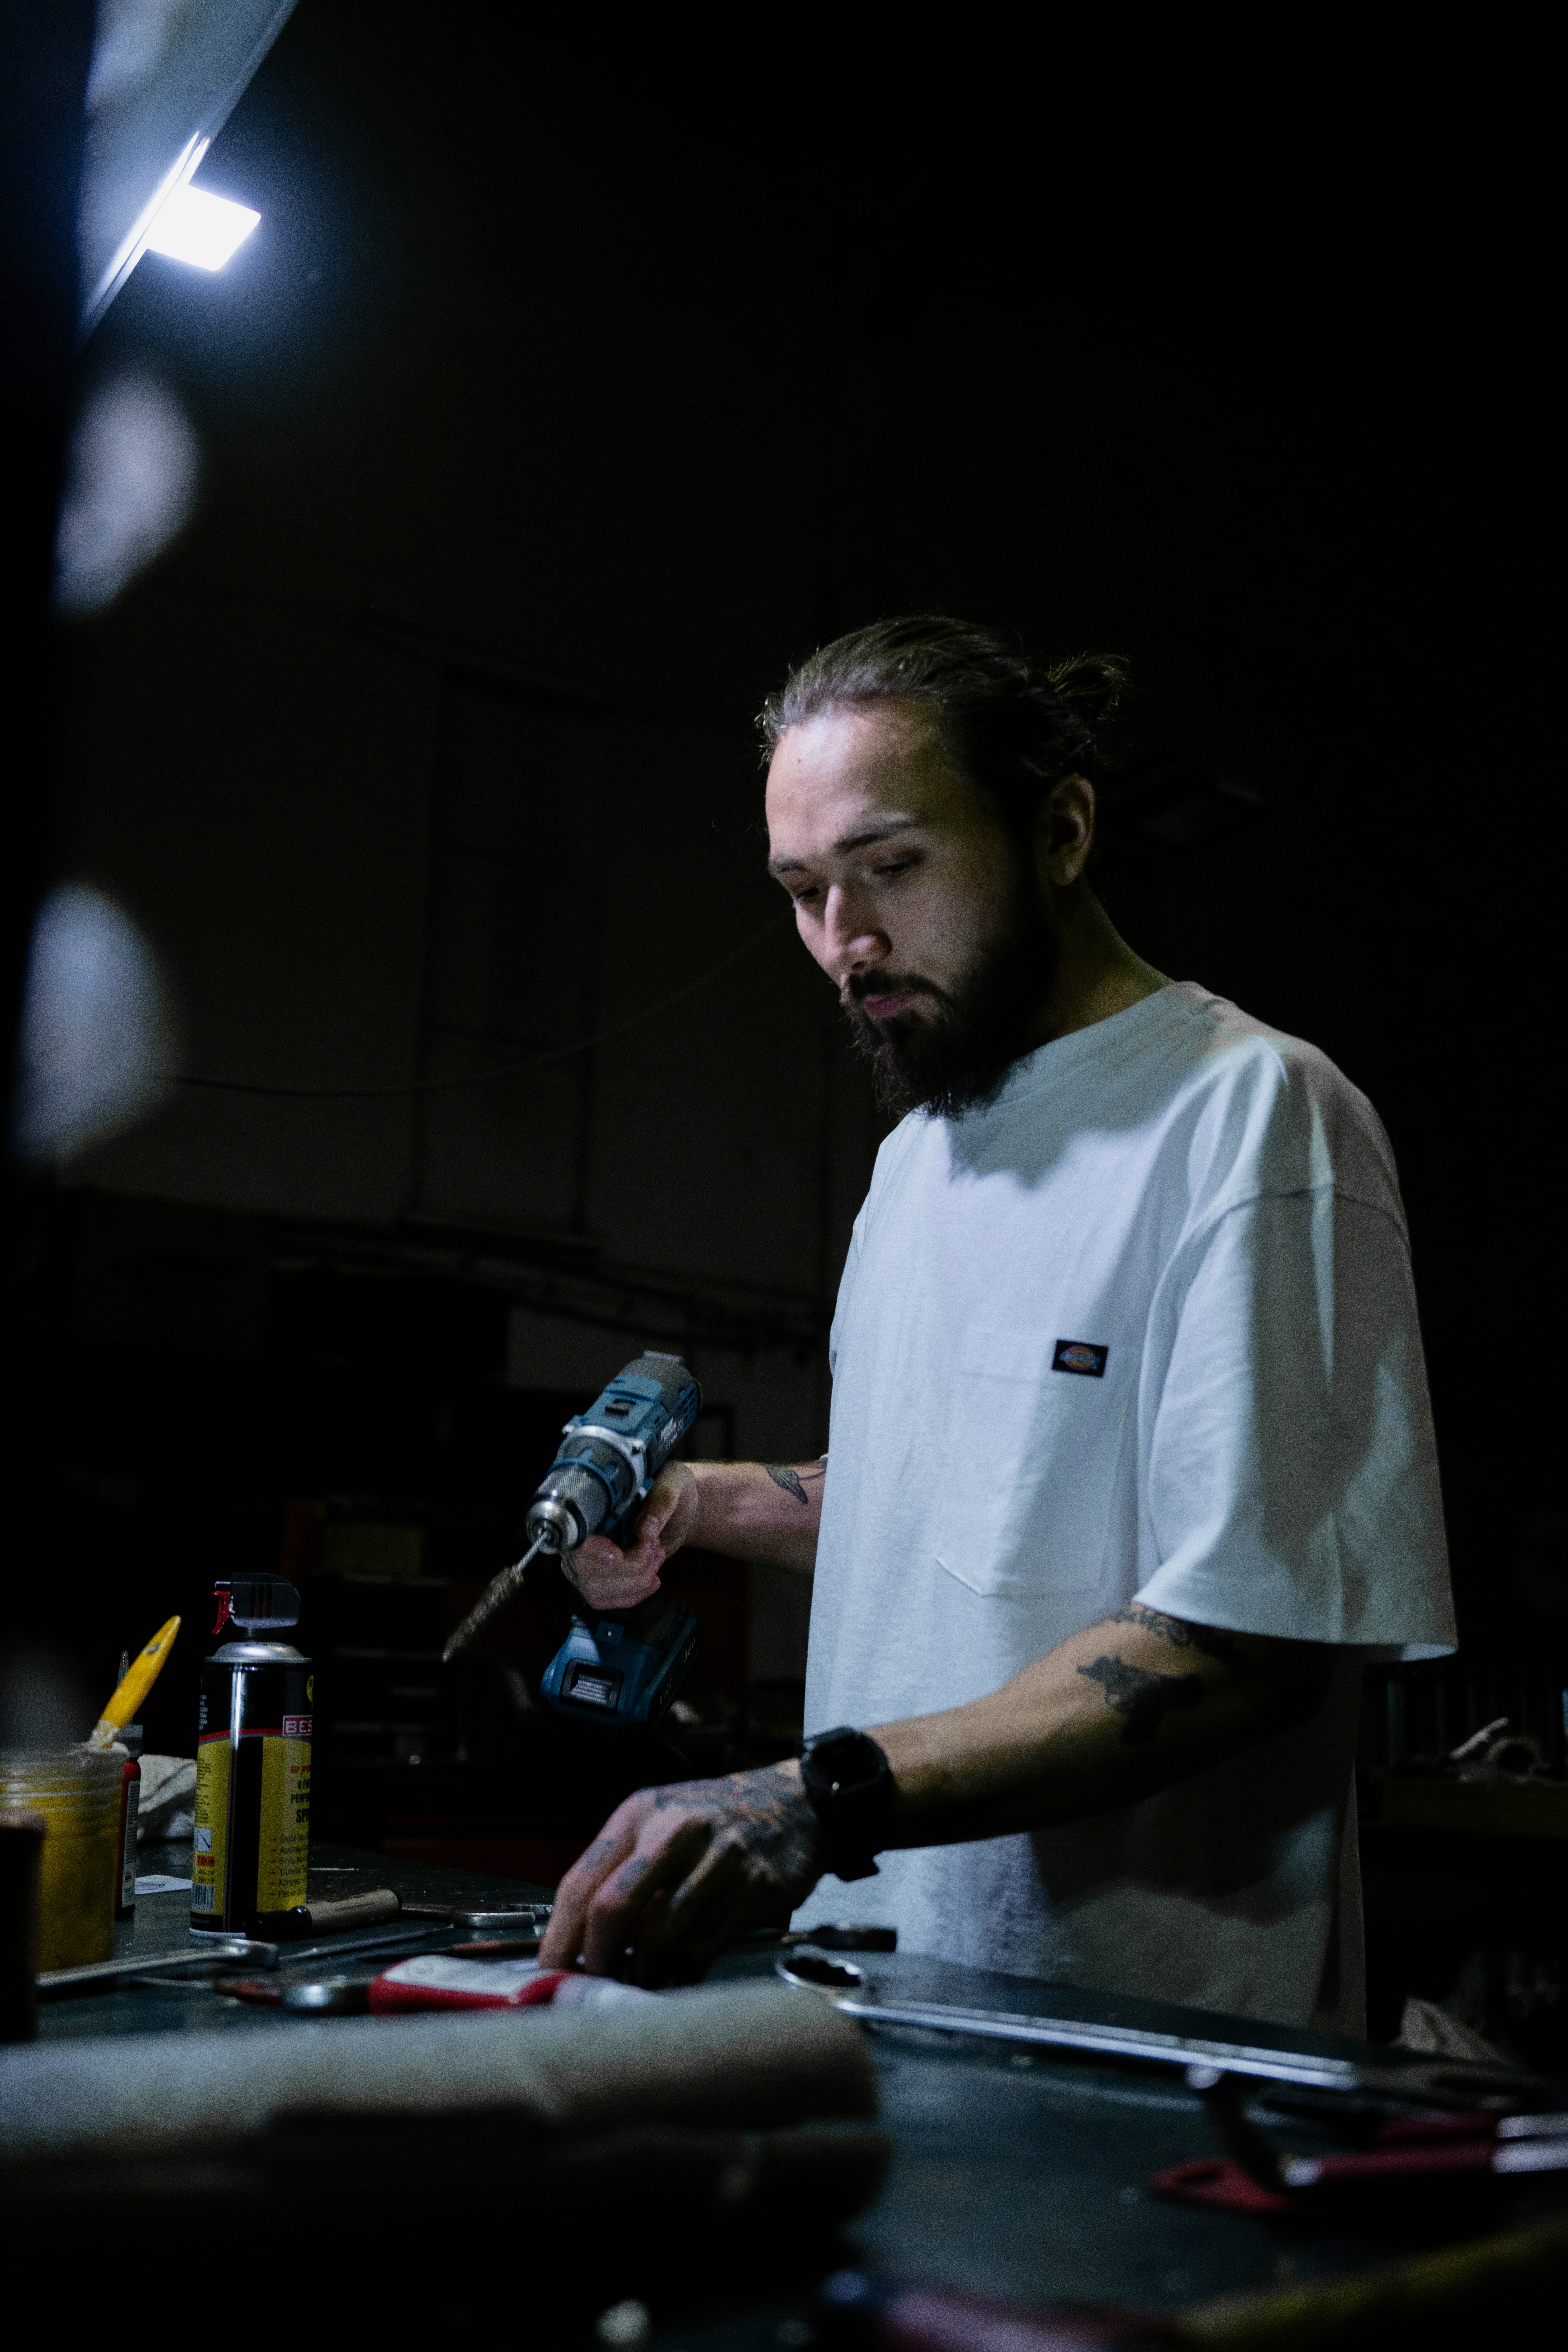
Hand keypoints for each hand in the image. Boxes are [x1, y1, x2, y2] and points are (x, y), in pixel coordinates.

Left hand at [538, 1761, 822, 1983]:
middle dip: (598, 1960)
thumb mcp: (662, 1823)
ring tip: (647, 1978)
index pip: (581, 1882)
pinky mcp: (751, 1887)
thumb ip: (624, 1872)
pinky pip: (703, 1945)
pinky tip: (683, 1971)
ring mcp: (715, 1859)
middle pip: (613, 1909)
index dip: (559, 1938)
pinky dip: (685, 1970)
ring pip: (660, 1934)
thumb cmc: (717, 1820)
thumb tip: (583, 1942)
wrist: (796, 1802)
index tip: (549, 1974)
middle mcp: (673, 1831)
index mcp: (639, 1815)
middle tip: (596, 1986)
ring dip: (646, 1971)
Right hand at [561, 1459, 701, 1611]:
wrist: (681, 1511)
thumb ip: (662, 1501)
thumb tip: (645, 1529)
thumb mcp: (675, 1484)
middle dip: (628, 1567)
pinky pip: (605, 1600)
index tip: (619, 1555)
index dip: (593, 1550)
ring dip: (633, 1583)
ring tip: (656, 1559)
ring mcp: (587, 1560)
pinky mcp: (600, 1578)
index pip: (575, 1535)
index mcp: (592, 1507)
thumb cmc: (672, 1490)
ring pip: (594, 1589)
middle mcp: (582, 1536)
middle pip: (584, 1569)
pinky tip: (652, 1581)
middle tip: (654, 1548)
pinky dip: (633, 1595)